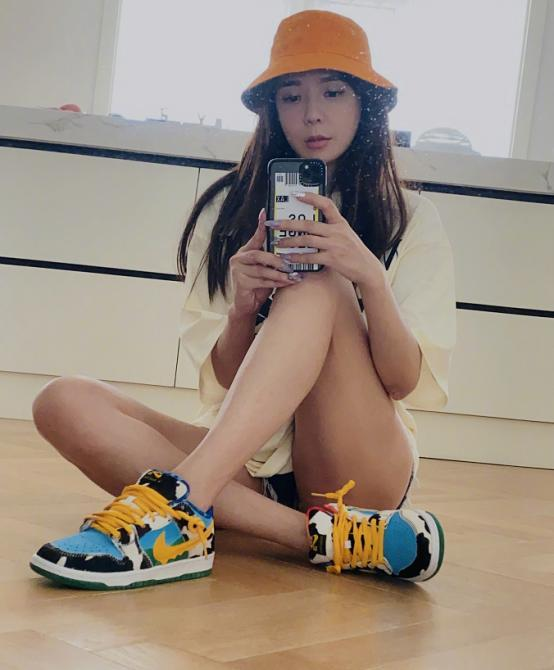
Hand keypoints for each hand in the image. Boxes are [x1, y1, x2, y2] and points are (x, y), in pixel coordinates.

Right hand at [229, 208, 300, 317]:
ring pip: (261, 269)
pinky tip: (286, 283)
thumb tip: (293, 250)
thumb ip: (273, 259)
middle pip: (259, 254)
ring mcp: (238, 270)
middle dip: (277, 260)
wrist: (247, 305)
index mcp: (246, 251)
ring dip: (279, 273)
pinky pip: (261, 281)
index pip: (255, 237)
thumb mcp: (267, 269)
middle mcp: (239, 258)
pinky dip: (276, 282)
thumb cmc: (259, 284)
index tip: (264, 212)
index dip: (260, 226)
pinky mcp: (240, 283)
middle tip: (291, 264)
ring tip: (292, 275)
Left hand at [271, 192, 385, 286]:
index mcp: (340, 223)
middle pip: (308, 224)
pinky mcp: (333, 259)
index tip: (295, 193)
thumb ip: (331, 229)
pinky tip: (288, 258)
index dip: (310, 197)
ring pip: (307, 240)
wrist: (367, 269)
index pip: (325, 204)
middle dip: (288, 224)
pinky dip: (297, 258)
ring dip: (289, 242)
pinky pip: (310, 257)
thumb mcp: (346, 235)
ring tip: (277, 243)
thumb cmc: (353, 252)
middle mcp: (338, 231)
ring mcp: (335, 245)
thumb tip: (311, 224)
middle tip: (273, 224)